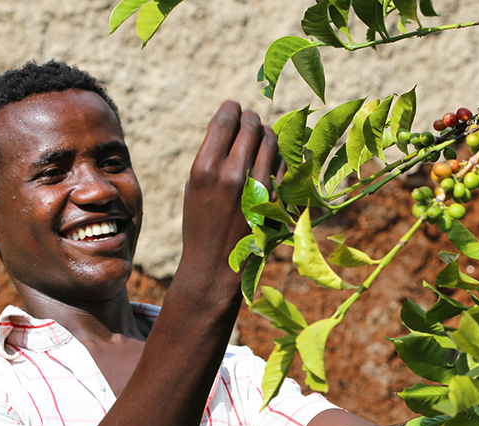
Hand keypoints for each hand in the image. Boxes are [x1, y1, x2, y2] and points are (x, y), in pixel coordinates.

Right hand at [180, 101, 279, 276]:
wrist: (215, 264)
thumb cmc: (200, 222)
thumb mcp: (194, 185)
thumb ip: (213, 154)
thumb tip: (234, 123)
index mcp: (205, 168)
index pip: (225, 120)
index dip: (231, 109)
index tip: (233, 108)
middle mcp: (232, 175)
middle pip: (251, 125)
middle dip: (249, 119)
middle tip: (248, 121)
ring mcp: (258, 188)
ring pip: (271, 140)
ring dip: (265, 133)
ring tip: (259, 137)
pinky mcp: (276, 200)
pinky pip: (283, 163)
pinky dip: (277, 155)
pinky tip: (268, 159)